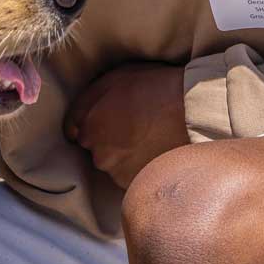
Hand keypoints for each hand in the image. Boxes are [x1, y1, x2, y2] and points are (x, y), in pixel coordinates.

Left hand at [64, 63, 190, 188]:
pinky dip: (138, 166)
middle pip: (95, 148)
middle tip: (133, 125)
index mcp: (88, 128)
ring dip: (124, 154)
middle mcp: (99, 155)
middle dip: (108, 138)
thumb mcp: (112, 80)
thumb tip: (71, 127)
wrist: (192, 112)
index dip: (94, 121)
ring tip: (147, 137)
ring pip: (113, 163)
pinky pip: (131, 175)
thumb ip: (85, 104)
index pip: (75, 130)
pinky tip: (153, 150)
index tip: (111, 116)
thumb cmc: (154, 88)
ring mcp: (119, 173)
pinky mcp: (139, 184)